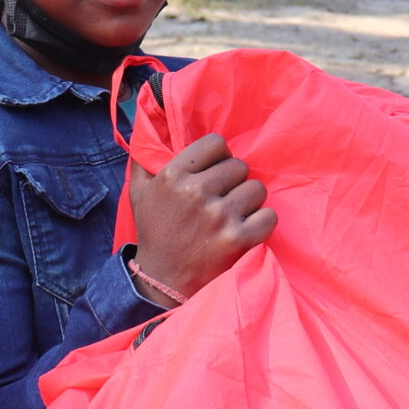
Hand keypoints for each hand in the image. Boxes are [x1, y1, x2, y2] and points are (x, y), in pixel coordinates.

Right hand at [126, 132, 274, 302]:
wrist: (162, 282)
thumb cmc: (155, 233)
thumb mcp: (139, 194)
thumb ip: (145, 160)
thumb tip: (152, 126)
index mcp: (172, 176)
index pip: (217, 143)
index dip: (219, 157)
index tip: (214, 174)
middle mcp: (195, 192)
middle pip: (239, 166)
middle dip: (234, 182)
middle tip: (223, 199)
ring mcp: (218, 216)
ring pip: (257, 189)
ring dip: (249, 202)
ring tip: (233, 215)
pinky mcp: (237, 240)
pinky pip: (268, 216)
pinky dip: (261, 223)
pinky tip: (246, 229)